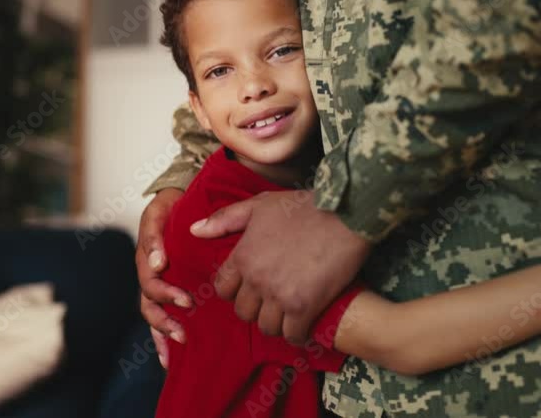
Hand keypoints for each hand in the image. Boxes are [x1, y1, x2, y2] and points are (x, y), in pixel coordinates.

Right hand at [136, 188, 188, 367]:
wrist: (180, 197)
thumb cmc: (171, 204)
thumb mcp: (159, 212)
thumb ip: (154, 236)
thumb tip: (157, 263)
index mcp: (146, 257)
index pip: (150, 282)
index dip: (166, 294)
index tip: (187, 301)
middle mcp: (149, 272)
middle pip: (149, 304)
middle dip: (164, 321)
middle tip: (183, 332)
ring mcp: (157, 281)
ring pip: (152, 314)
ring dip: (162, 333)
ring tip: (178, 347)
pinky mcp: (167, 288)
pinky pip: (160, 314)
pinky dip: (162, 337)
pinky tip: (170, 357)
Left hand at [192, 190, 370, 343]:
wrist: (346, 214)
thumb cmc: (303, 207)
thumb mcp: (260, 205)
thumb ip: (225, 219)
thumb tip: (194, 231)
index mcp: (243, 256)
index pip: (222, 289)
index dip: (234, 289)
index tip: (250, 286)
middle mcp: (257, 279)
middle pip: (243, 312)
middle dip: (254, 307)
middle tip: (269, 300)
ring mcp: (280, 295)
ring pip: (265, 327)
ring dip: (275, 322)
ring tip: (286, 313)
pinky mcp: (305, 307)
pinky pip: (291, 335)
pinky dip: (296, 333)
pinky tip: (303, 323)